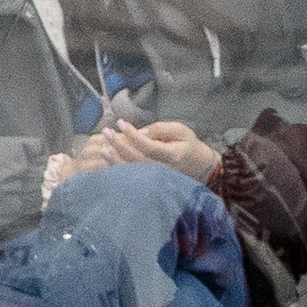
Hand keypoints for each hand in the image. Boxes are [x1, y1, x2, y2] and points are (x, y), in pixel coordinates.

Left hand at [87, 119, 219, 182]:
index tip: (120, 123)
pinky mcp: (154, 184)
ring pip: (134, 171)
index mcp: (173, 156)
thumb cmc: (190, 146)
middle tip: (106, 131)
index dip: (132, 135)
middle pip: (138, 159)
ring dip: (116, 159)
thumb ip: (161, 129)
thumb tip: (141, 132)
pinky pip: (135, 178)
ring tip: (103, 147)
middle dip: (119, 145)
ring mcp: (159, 179)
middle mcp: (165, 170)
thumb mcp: (181, 131)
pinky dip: (120, 170)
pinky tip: (110, 161)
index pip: (148, 146)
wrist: (203, 169)